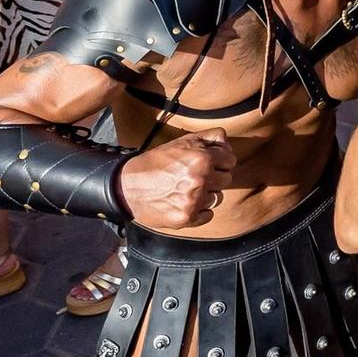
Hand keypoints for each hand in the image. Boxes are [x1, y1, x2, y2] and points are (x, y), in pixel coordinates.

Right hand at [118, 127, 235, 228]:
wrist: (127, 187)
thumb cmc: (155, 162)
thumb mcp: (182, 141)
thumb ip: (209, 137)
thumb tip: (227, 141)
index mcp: (202, 158)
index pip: (230, 160)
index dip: (220, 160)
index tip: (209, 162)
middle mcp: (201, 180)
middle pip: (226, 179)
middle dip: (214, 176)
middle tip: (195, 176)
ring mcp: (194, 201)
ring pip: (217, 197)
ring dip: (206, 194)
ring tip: (187, 189)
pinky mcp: (187, 218)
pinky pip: (209, 215)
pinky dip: (200, 210)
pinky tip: (185, 202)